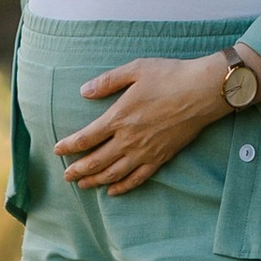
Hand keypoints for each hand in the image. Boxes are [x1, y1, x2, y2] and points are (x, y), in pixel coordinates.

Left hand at [57, 53, 232, 193]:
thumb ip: (108, 81)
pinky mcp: (161, 158)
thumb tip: (84, 91)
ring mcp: (145, 152)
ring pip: (114, 174)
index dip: (69, 147)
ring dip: (95, 181)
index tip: (57, 151)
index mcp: (119, 117)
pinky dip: (123, 187)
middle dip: (77, 170)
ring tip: (82, 185)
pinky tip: (113, 191)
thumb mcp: (135, 69)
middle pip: (95, 161)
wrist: (203, 91)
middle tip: (65, 176)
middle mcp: (129, 139)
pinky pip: (137, 178)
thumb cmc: (170, 76)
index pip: (85, 138)